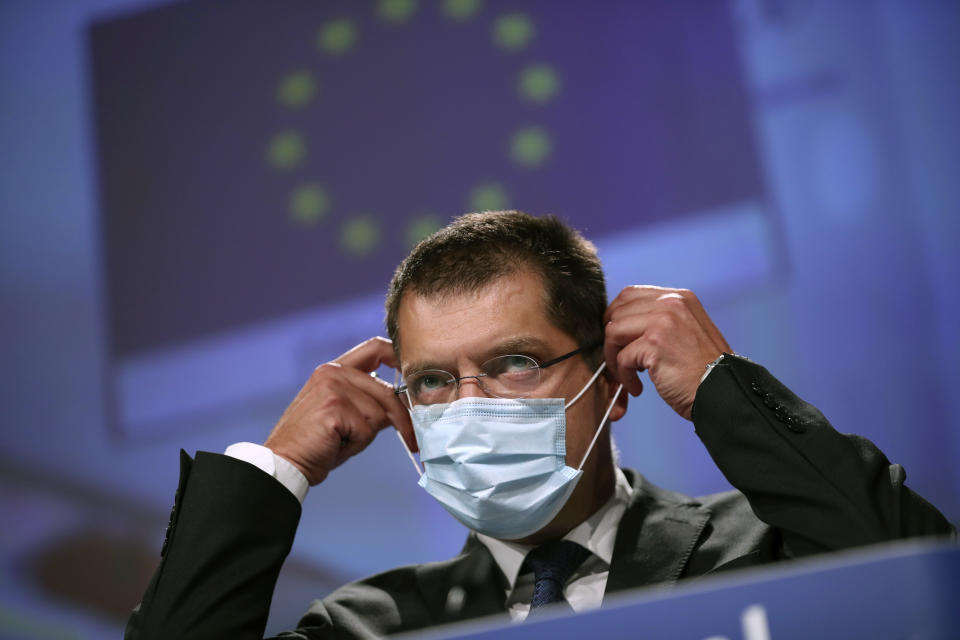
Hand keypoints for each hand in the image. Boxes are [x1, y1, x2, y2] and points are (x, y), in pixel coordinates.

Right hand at [264, 337, 415, 484]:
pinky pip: (367, 430)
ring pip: (379, 414)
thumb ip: (368, 401)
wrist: (285, 463)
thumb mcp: (344, 413)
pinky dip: (356, 444)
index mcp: (334, 369)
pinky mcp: (334, 407)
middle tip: (412, 439)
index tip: (418, 374)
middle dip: (402, 418)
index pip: (375, 349)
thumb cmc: (317, 443)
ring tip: (341, 441)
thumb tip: (404, 404)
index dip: (400, 357)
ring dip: (366, 436)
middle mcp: (333, 372)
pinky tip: (335, 444)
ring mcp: (333, 387)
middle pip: (387, 391)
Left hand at [603, 286, 730, 419]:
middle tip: (618, 360)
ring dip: (614, 358)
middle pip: (617, 311)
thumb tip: (620, 323)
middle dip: (611, 338)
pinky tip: (637, 388)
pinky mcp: (654, 344)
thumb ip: (660, 320)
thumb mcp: (686, 331)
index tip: (617, 339)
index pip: (630, 294)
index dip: (616, 317)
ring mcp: (663, 321)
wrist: (724, 393)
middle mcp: (671, 303)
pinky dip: (624, 377)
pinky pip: (621, 358)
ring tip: (628, 377)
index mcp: (679, 297)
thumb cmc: (703, 370)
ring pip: (613, 332)